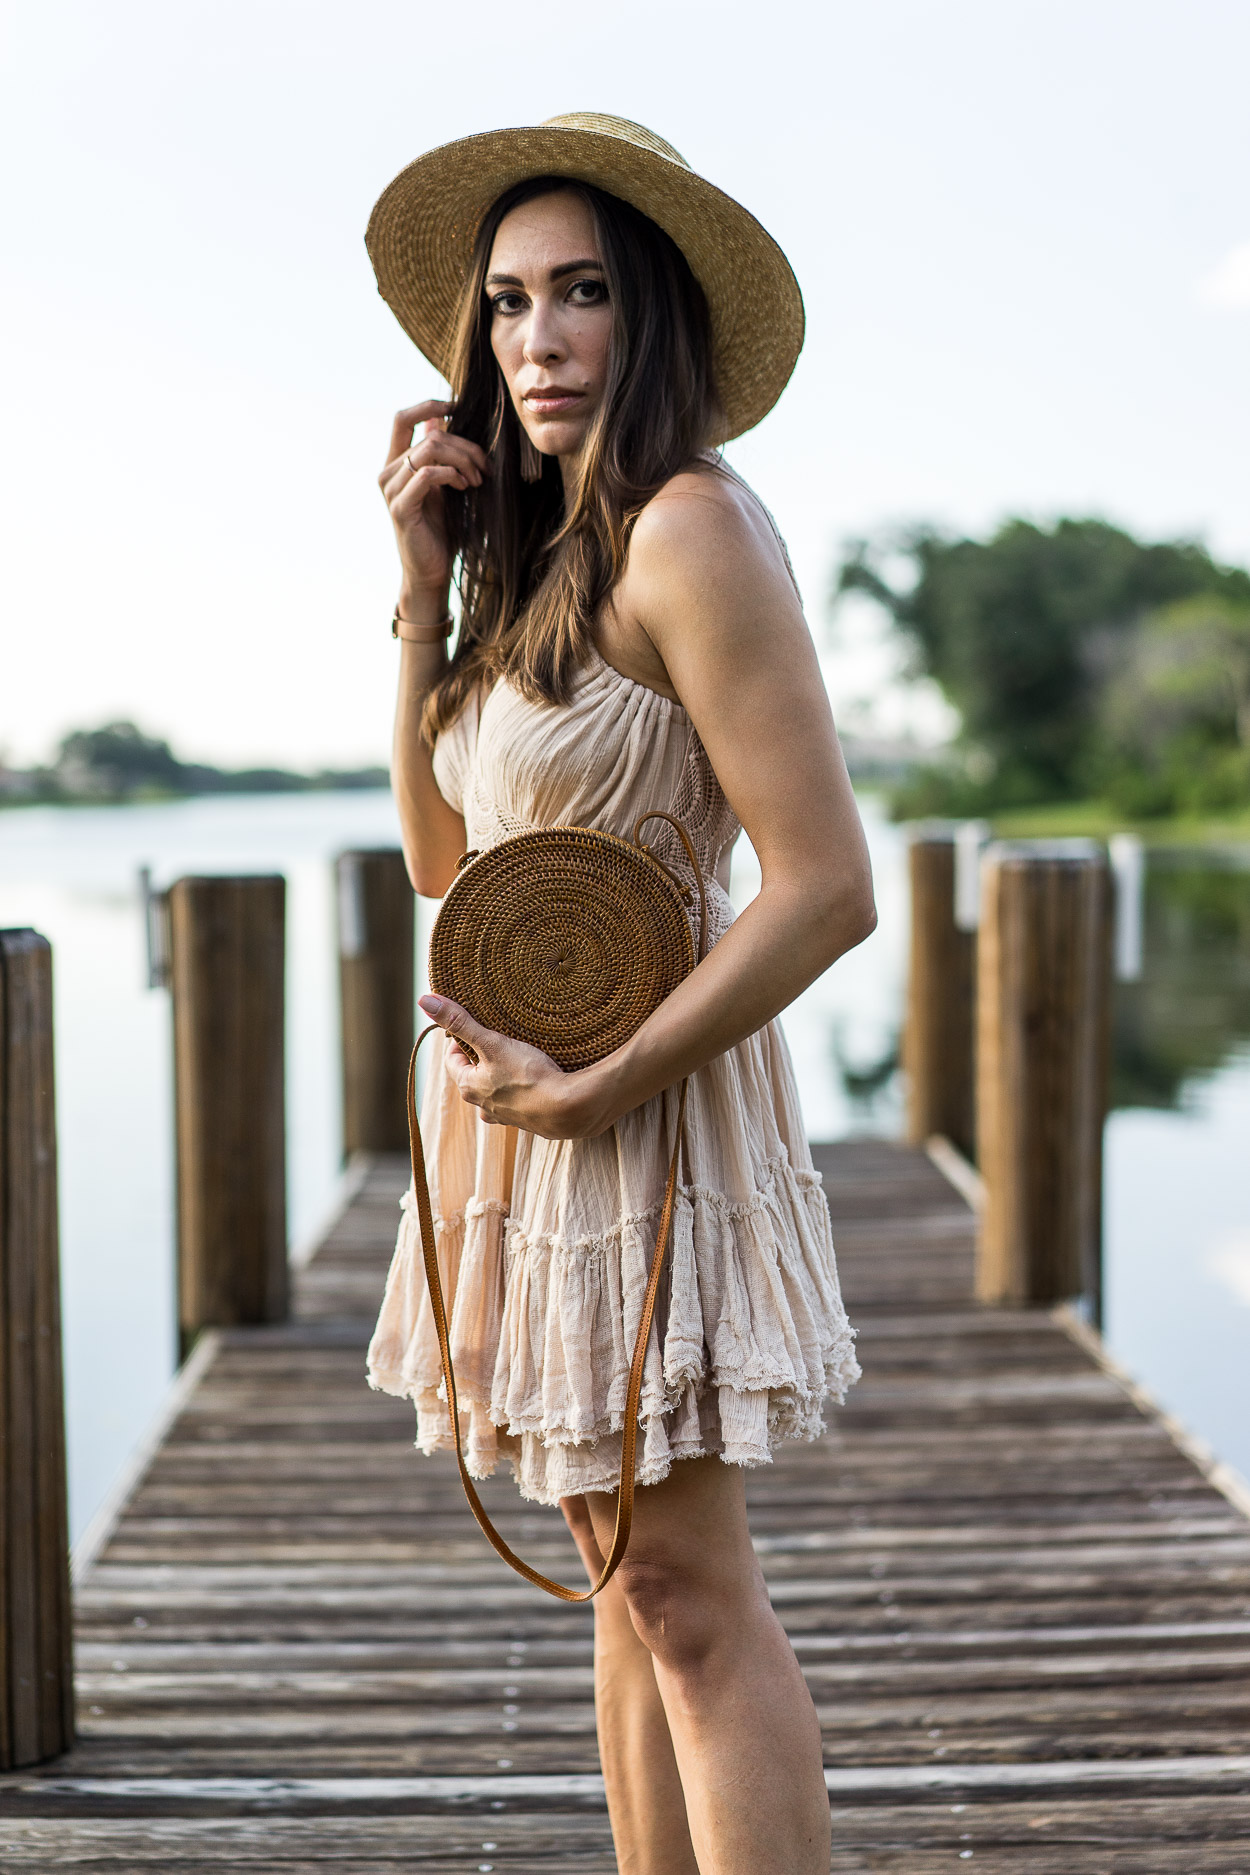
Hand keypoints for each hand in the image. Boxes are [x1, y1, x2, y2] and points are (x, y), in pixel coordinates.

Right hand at [379, 401, 490, 607]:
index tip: (460, 407)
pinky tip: (465, 487)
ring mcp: (391, 490)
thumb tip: (440, 418)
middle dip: (465, 446)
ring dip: (462, 460)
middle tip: (485, 467)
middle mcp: (388, 472)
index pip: (403, 418)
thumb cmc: (441, 530)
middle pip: (431, 436)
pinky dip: (452, 475)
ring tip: (477, 480)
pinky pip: (427, 474)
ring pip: (429, 449)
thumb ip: (439, 454)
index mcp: (396, 463)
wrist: (432, 571)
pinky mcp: (400, 507)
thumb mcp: (444, 485)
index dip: (430, 405)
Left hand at [418, 995, 606, 1139]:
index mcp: (468, 1087)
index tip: (473, 1026)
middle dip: (481, 1056)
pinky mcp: (526, 1119)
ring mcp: (504, 1114)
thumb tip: (426, 1001)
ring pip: (494, 1088)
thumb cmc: (528, 1076)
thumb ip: (460, 1022)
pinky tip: (533, 1078)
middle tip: (496, 1038)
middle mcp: (482, 1105)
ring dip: (500, 1073)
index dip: (459, 1040)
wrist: (566, 1109)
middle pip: (473, 1074)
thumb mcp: (492, 1043)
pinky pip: (516, 1099)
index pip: (452, 1060)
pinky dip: (520, 1087)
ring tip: (517, 1056)